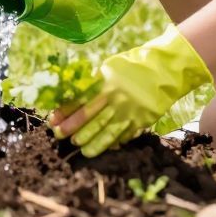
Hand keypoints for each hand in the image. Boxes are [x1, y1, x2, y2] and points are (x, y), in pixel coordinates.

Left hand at [50, 26, 210, 157]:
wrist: (162, 71)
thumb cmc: (131, 68)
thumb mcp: (109, 69)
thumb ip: (93, 83)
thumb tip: (72, 98)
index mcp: (105, 82)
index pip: (80, 99)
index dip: (65, 111)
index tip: (52, 120)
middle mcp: (115, 97)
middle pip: (90, 116)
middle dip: (73, 127)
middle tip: (60, 136)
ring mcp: (129, 110)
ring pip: (107, 130)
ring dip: (92, 141)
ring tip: (80, 148)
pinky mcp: (141, 120)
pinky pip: (124, 134)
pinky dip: (113, 142)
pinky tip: (103, 148)